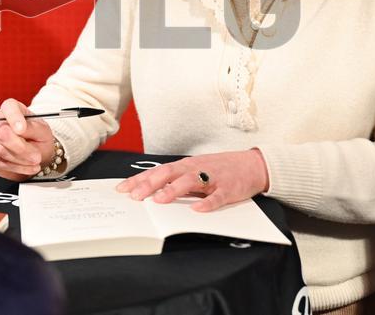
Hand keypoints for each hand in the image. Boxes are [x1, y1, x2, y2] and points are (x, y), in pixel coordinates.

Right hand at [0, 98, 57, 181]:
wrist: (37, 153)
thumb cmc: (39, 137)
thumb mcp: (43, 131)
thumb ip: (32, 128)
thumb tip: (20, 129)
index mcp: (11, 109)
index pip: (9, 107)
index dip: (14, 117)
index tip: (22, 129)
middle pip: (2, 134)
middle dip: (22, 148)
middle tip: (37, 156)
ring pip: (1, 151)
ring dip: (21, 160)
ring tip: (35, 161)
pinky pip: (0, 164)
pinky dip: (17, 168)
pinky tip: (29, 167)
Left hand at [115, 150, 269, 211]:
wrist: (253, 164)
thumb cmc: (220, 169)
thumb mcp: (195, 171)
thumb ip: (176, 180)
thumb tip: (149, 192)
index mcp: (185, 166)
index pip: (157, 171)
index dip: (139, 180)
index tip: (122, 189)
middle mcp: (196, 169)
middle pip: (169, 174)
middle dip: (150, 184)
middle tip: (135, 197)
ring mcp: (212, 178)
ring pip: (191, 182)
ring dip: (174, 190)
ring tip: (160, 201)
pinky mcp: (229, 189)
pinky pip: (217, 196)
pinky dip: (207, 203)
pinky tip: (197, 209)